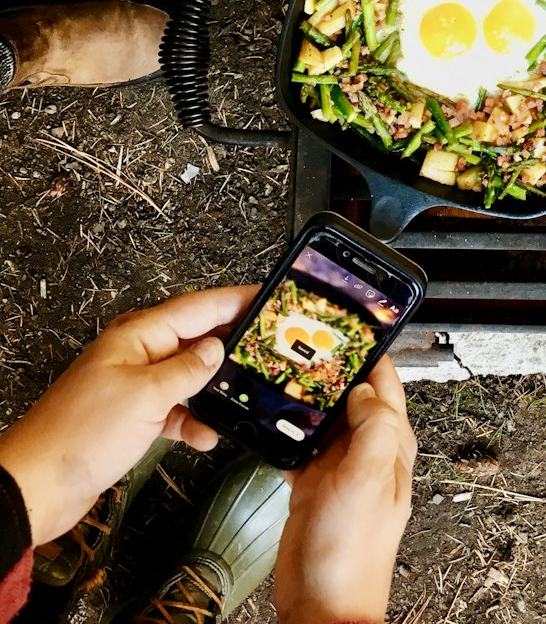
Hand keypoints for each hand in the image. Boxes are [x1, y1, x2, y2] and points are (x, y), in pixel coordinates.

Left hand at [0, 285, 256, 544]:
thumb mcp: (145, 396)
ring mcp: (136, 385)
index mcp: (139, 334)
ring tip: (250, 394)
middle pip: (196, 338)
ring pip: (189, 376)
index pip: (198, 307)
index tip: (268, 296)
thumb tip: (217, 348)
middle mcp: (140, 353)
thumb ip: (187, 370)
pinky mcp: (133, 417)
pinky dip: (192, 421)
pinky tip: (209, 437)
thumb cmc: (84, 432)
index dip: (234, 299)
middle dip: (231, 343)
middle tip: (270, 348)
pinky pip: (174, 409)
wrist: (38, 485)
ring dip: (214, 388)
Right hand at [273, 356, 416, 623]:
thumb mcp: (370, 478)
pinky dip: (287, 433)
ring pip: (324, 419)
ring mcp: (338, 469)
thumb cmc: (353, 552)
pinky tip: (270, 421)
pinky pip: (300, 447)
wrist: (323, 606)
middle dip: (332, 371)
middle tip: (306, 343)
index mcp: (390, 445)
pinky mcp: (311, 486)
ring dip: (307, 399)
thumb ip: (373, 427)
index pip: (385, 385)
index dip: (370, 354)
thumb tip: (365, 389)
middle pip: (351, 396)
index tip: (348, 328)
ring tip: (285, 372)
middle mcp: (367, 452)